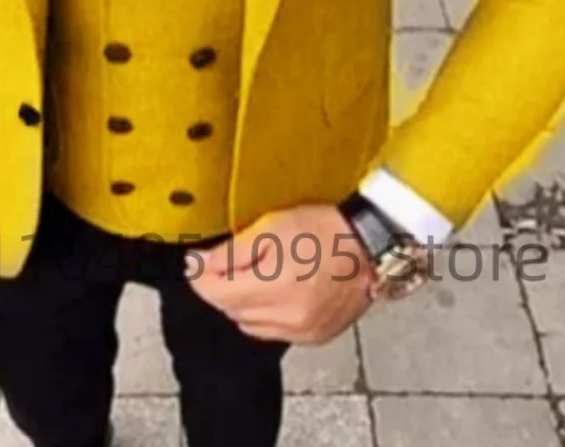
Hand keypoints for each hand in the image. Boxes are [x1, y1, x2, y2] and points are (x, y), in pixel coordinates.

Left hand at [186, 204, 374, 343]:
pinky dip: (266, 315)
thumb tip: (197, 264)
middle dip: (221, 287)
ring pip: (249, 325)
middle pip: (231, 310)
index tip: (195, 262)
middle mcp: (289, 318)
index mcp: (276, 288)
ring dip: (242, 303)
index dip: (200, 276)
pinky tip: (276, 291)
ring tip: (256, 274)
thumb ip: (231, 251)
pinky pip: (273, 332)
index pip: (216, 294)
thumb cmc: (324, 230)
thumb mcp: (271, 227)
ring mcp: (303, 332)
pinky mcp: (315, 338)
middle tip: (225, 262)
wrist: (369, 245)